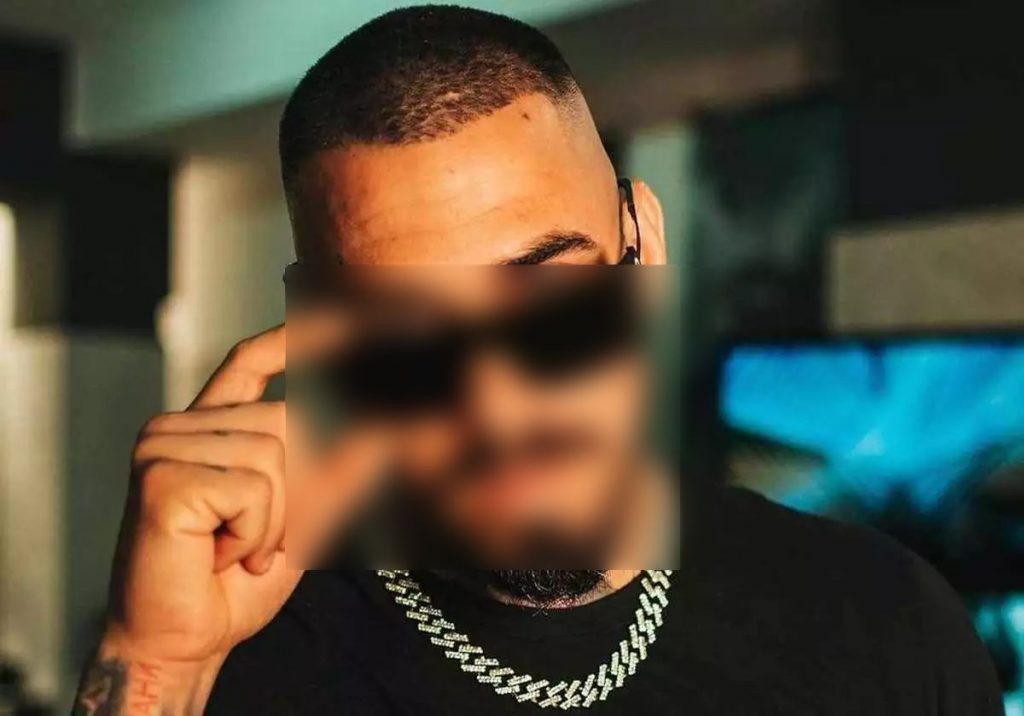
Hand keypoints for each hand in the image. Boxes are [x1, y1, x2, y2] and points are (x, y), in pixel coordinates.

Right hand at [75, 322, 383, 713]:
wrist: (187, 639)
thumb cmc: (235, 581)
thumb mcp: (304, 520)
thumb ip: (340, 475)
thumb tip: (389, 433)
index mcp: (208, 428)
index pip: (249, 360)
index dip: (294, 337)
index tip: (345, 316)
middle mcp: (179, 426)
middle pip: (287, 420)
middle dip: (300, 492)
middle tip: (263, 542)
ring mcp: (163, 446)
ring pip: (275, 454)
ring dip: (276, 520)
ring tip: (237, 550)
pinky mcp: (161, 475)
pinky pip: (253, 487)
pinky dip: (255, 532)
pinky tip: (220, 554)